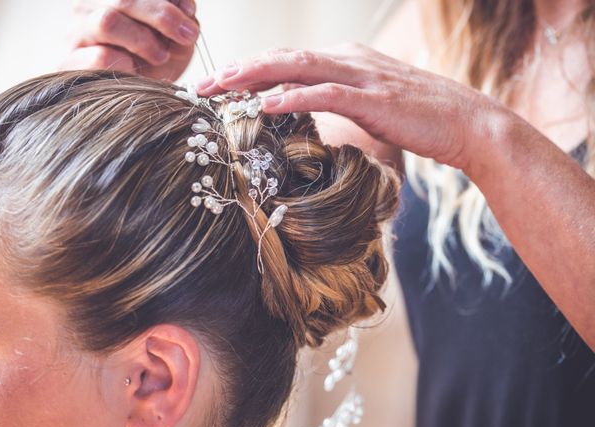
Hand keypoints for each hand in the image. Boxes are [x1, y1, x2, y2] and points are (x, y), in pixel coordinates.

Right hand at [61, 0, 198, 81]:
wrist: (128, 99)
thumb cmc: (152, 62)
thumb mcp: (173, 38)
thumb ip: (180, 19)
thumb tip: (186, 8)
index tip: (190, 12)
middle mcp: (90, 6)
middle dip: (162, 15)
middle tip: (186, 37)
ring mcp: (77, 32)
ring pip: (108, 21)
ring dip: (143, 39)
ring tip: (160, 55)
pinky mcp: (70, 62)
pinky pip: (99, 56)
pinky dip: (125, 63)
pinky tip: (133, 69)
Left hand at [197, 44, 510, 173]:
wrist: (468, 123)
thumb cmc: (420, 119)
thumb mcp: (371, 104)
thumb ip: (339, 100)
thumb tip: (307, 110)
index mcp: (346, 60)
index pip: (288, 62)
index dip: (250, 71)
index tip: (219, 87)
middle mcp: (348, 60)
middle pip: (282, 59)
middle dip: (239, 71)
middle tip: (203, 85)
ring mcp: (361, 76)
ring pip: (296, 68)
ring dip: (254, 77)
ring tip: (221, 89)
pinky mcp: (373, 98)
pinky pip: (325, 94)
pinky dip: (292, 98)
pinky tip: (265, 105)